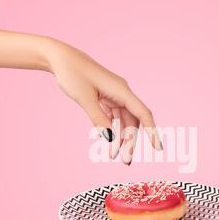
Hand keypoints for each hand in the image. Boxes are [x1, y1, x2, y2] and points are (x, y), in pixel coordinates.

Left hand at [44, 40, 162, 163]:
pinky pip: (112, 116)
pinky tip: (106, 140)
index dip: (152, 131)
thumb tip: (110, 138)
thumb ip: (98, 119)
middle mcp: (121, 93)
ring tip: (113, 156)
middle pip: (132, 121)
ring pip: (122, 121)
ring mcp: (113, 95)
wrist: (61, 58)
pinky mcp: (104, 97)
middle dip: (130, 141)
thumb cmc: (72, 74)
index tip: (158, 147)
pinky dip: (110, 129)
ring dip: (119, 138)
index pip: (142, 113)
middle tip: (125, 161)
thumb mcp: (84, 98)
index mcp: (121, 91)